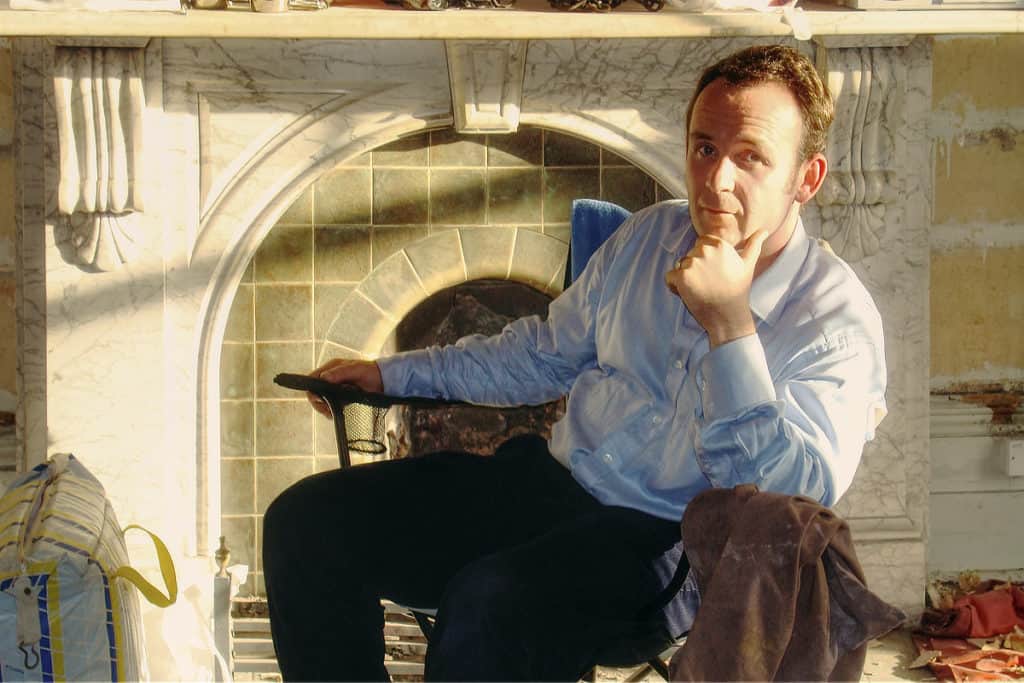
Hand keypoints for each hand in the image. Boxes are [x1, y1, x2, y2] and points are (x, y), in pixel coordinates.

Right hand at [306, 358, 382, 417]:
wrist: (385, 381)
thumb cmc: (372, 372)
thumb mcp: (356, 370)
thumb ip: (340, 373)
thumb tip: (324, 377)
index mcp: (332, 368)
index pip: (312, 378)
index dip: (313, 390)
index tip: (320, 400)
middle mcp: (331, 378)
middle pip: (315, 393)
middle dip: (320, 403)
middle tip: (329, 410)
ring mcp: (335, 389)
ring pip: (322, 402)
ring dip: (327, 408)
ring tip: (338, 410)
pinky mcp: (341, 398)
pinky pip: (331, 407)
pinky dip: (334, 411)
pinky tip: (342, 410)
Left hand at [664, 230, 767, 347]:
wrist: (728, 316)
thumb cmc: (738, 290)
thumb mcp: (748, 265)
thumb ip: (753, 245)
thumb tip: (764, 230)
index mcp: (719, 245)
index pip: (702, 242)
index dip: (705, 258)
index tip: (714, 272)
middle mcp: (705, 251)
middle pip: (690, 254)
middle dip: (695, 267)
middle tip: (709, 282)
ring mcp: (692, 264)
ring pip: (680, 265)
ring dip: (686, 277)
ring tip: (701, 289)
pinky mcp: (681, 278)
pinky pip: (670, 277)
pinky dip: (675, 286)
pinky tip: (690, 294)